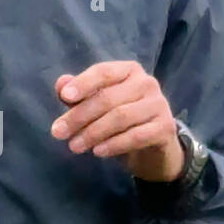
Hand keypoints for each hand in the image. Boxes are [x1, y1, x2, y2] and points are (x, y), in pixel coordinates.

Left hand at [50, 60, 183, 181]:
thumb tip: (61, 84)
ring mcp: (159, 104)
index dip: (83, 83)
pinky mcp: (165, 127)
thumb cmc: (120, 122)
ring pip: (120, 117)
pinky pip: (136, 136)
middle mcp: (147, 83)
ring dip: (93, 133)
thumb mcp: (96, 108)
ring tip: (74, 146)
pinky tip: (97, 152)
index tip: (64, 97)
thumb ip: (78, 96)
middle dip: (79, 116)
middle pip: (108, 98)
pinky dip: (114, 144)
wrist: (152, 150)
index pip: (103, 72)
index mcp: (129, 71)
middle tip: (58, 133)